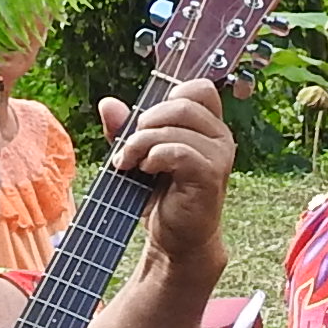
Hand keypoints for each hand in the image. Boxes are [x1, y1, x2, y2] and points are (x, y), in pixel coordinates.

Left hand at [99, 80, 235, 277]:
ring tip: (129, 163)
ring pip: (176, 128)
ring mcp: (219, 155)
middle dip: (147, 122)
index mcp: (207, 126)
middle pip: (183, 104)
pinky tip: (145, 170)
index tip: (147, 123)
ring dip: (142, 144)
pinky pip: (179, 151)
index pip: (199, 89)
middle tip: (130, 146)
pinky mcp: (210, 176)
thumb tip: (108, 104)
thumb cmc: (161, 195)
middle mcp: (219, 136)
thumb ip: (125, 129)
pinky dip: (154, 157)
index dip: (169, 97)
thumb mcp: (139, 155)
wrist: (176, 238)